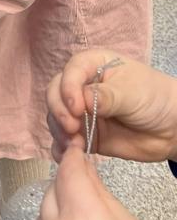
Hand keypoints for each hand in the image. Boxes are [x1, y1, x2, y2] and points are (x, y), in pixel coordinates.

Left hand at [33, 145, 176, 219]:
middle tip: (83, 182)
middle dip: (66, 182)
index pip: (69, 173)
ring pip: (42, 213)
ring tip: (80, 213)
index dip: (73, 157)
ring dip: (57, 206)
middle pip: (52, 190)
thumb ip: (102, 194)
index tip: (76, 150)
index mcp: (83, 219)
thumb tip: (86, 168)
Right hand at [47, 49, 176, 161]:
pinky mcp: (85, 133)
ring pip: (56, 117)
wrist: (172, 129)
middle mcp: (82, 86)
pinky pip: (64, 140)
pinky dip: (61, 147)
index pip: (70, 72)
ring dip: (59, 131)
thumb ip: (107, 96)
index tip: (76, 109)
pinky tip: (68, 153)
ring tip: (74, 145)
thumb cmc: (154, 98)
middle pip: (55, 93)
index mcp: (92, 66)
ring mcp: (81, 111)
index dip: (68, 88)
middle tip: (72, 128)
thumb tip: (82, 100)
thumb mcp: (132, 92)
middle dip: (59, 111)